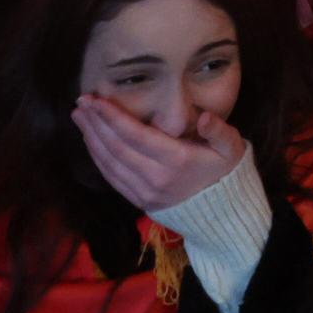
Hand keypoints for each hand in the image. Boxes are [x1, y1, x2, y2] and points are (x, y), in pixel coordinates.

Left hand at [70, 95, 247, 212]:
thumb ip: (219, 130)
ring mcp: (145, 191)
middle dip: (96, 123)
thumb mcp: (231, 147)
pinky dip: (98, 158)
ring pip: (110, 163)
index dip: (112, 117)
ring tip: (80, 117)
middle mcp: (156, 177)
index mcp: (177, 159)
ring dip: (92, 139)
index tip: (95, 99)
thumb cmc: (224, 171)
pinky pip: (112, 178)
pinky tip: (91, 141)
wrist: (221, 212)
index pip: (135, 135)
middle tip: (81, 102)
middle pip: (117, 147)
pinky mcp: (139, 200)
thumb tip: (205, 117)